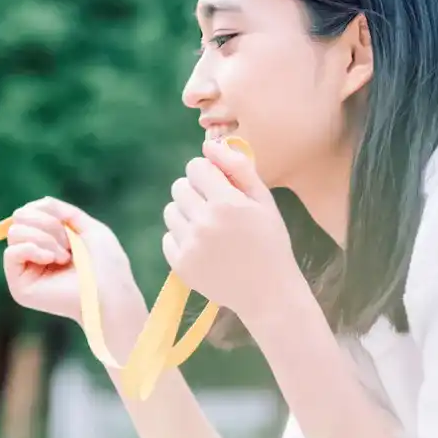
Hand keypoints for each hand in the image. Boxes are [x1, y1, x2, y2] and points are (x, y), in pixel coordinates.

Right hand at [4, 198, 143, 325]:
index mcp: (49, 242)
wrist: (110, 291)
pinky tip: (52, 259)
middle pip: (19, 219)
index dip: (43, 210)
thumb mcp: (88, 227)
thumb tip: (39, 203)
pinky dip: (32, 249)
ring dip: (44, 238)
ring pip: (15, 233)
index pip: (29, 212)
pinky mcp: (20, 286)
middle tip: (68, 242)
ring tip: (64, 256)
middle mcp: (34, 256)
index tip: (66, 222)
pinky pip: (11, 253)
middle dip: (46, 223)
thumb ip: (64, 212)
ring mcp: (26, 271)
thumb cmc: (106, 264)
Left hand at [162, 140, 298, 320]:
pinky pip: (168, 237)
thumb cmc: (270, 241)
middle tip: (215, 208)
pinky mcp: (180, 265)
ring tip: (209, 227)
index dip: (207, 173)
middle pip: (179, 186)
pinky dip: (182, 238)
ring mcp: (190, 246)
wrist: (268, 293)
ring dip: (186, 213)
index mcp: (227, 203)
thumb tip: (208, 145)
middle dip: (195, 191)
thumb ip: (238, 168)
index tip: (219, 186)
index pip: (195, 167)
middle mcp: (204, 223)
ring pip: (170, 210)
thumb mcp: (264, 201)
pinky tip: (203, 247)